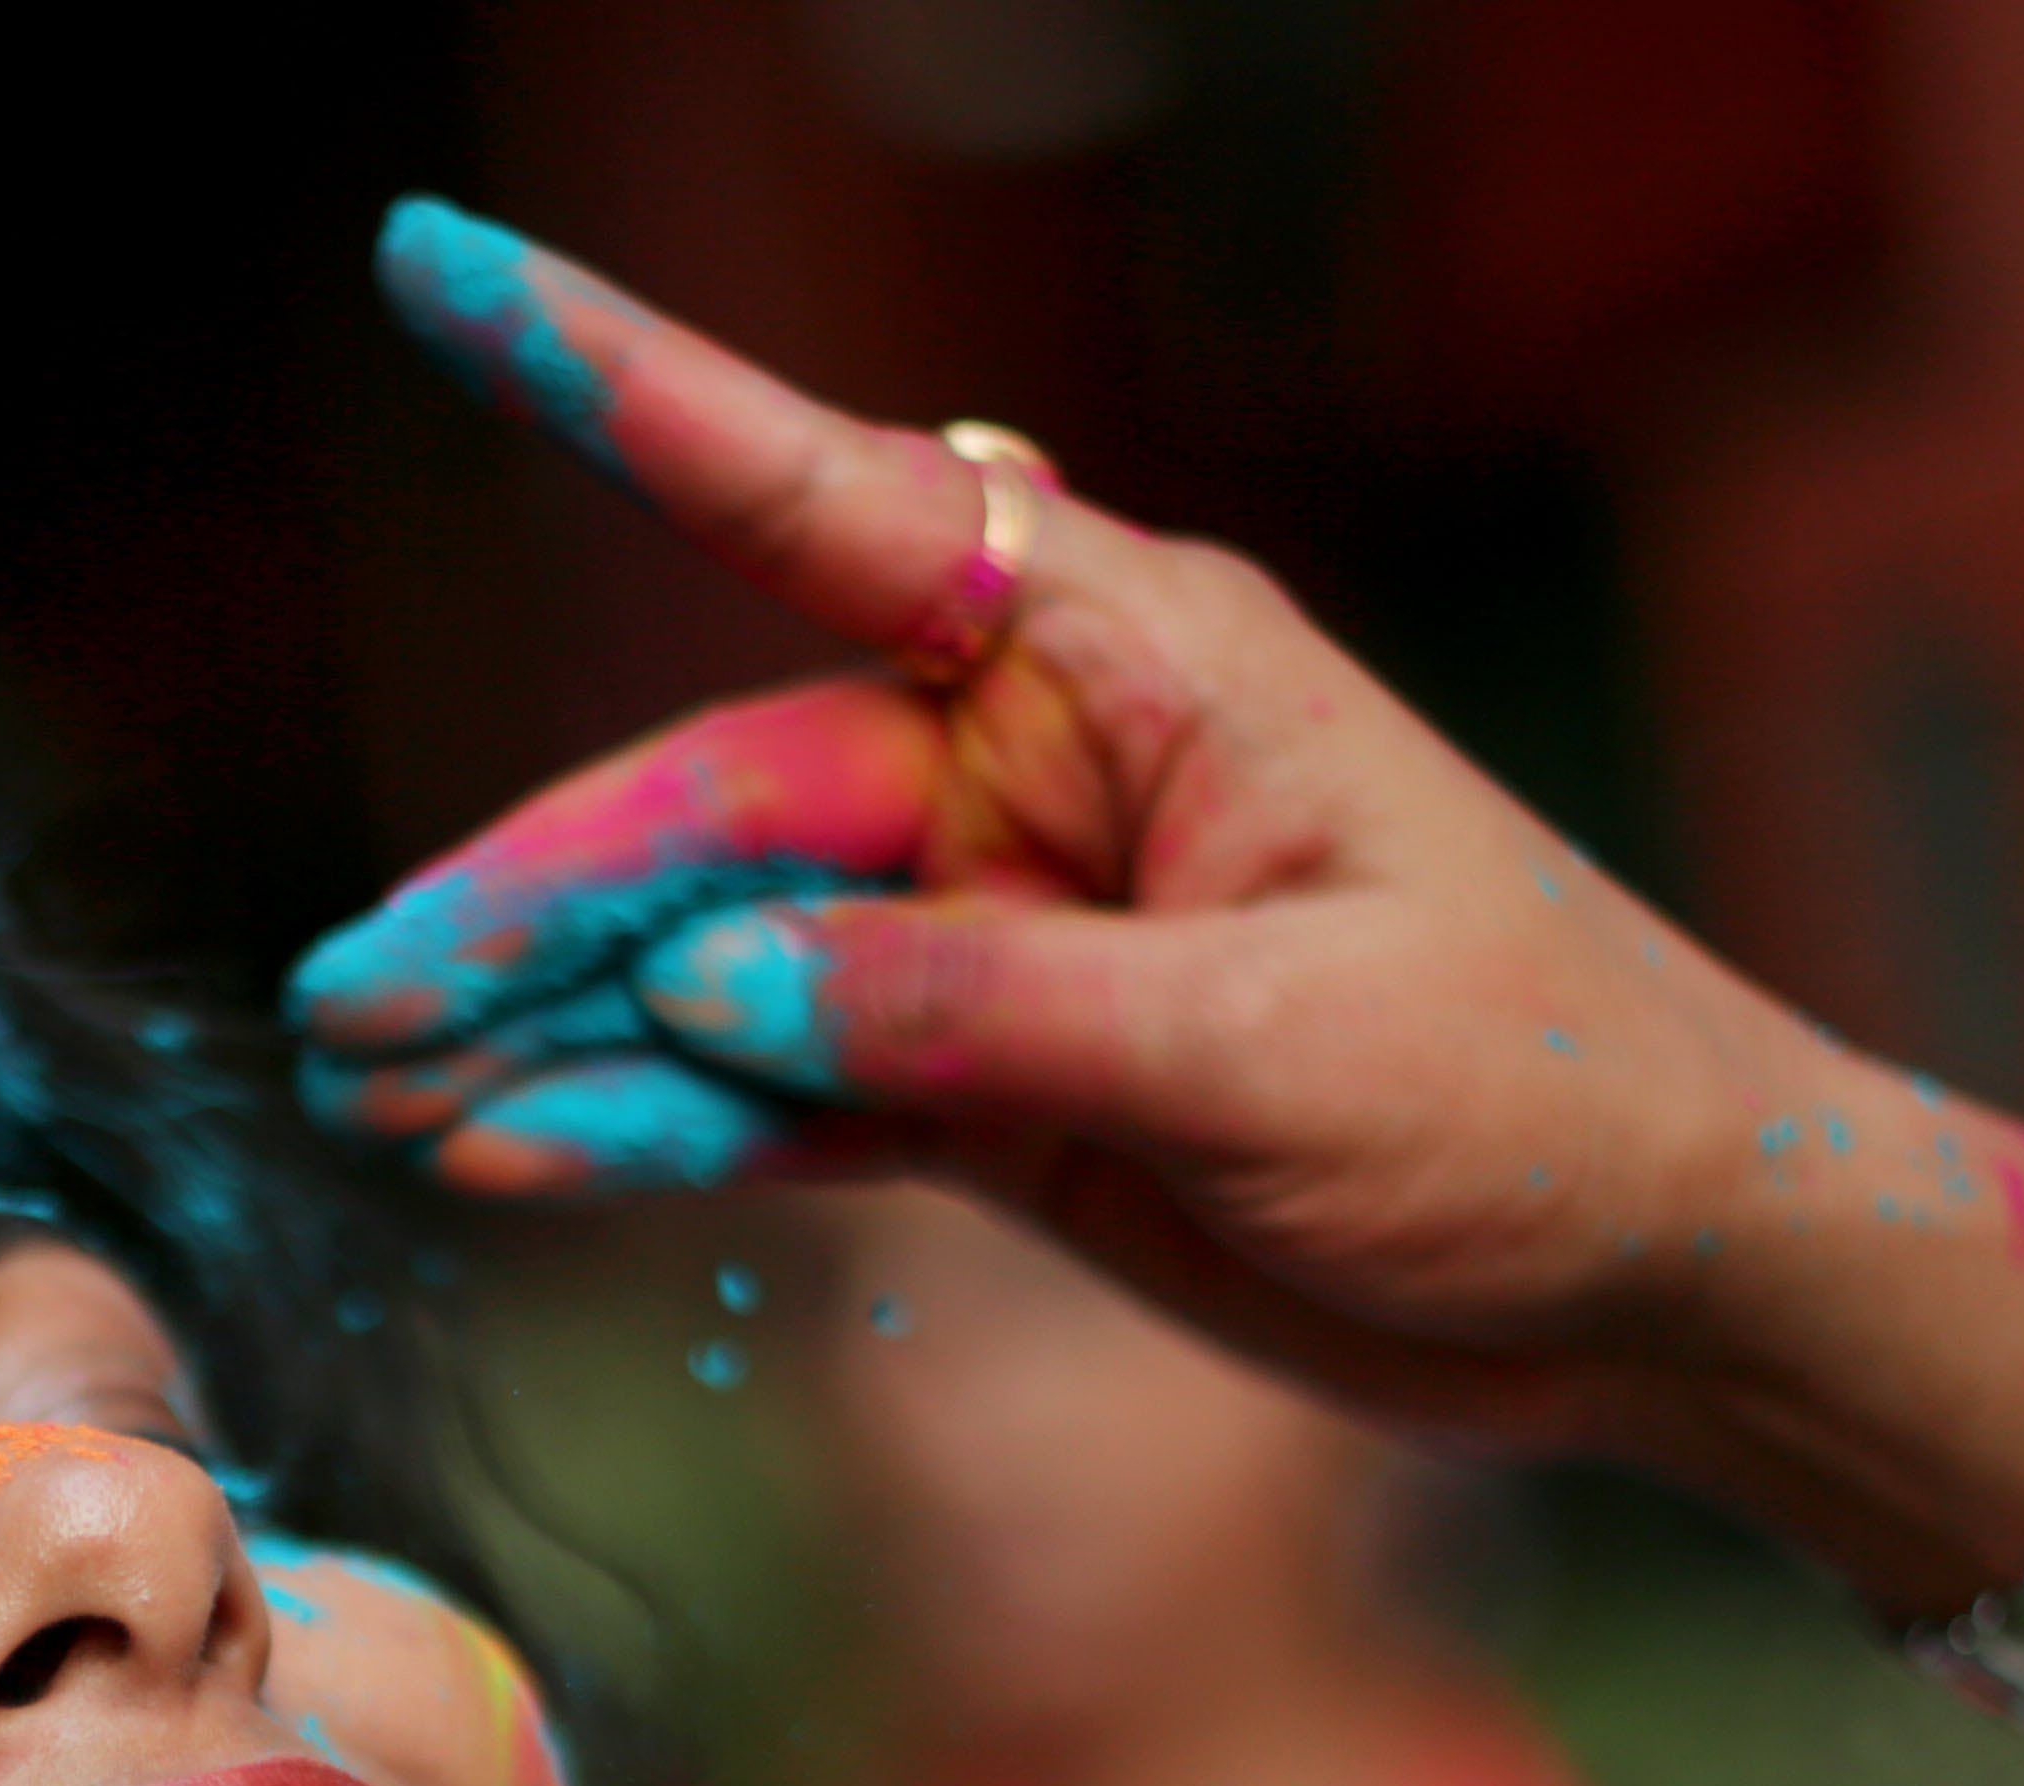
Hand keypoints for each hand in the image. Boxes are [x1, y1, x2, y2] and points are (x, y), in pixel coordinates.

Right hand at [296, 204, 2023, 1487]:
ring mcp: (998, 935)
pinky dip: (652, 1126)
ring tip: (383, 1098)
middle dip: (528, 897)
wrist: (1664, 1280)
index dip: (622, 385)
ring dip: (551, 1027)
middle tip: (359, 1002)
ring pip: (715, 958)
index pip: (822, 498)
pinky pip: (776, 1090)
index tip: (438, 268)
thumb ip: (977, 1020)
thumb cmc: (1542, 1096)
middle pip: (717, 800)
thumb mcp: (1273, 1046)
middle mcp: (1033, 770)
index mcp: (1126, 660)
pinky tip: (514, 1158)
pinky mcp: (994, 1087)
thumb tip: (707, 984)